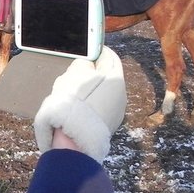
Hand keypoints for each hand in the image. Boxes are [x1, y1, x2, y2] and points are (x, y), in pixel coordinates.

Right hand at [33, 47, 126, 161]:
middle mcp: (121, 95)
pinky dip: (92, 104)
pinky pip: (101, 107)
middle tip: (76, 72)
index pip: (109, 57)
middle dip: (93, 72)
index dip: (96, 52)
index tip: (85, 53)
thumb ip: (83, 63)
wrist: (73, 140)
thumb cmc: (72, 103)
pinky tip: (78, 108)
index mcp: (116, 79)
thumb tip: (88, 63)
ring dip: (92, 89)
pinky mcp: (109, 125)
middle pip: (108, 76)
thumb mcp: (74, 74)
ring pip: (104, 93)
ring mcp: (117, 112)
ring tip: (74, 92)